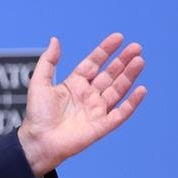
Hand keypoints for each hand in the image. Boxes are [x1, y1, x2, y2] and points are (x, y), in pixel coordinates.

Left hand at [18, 33, 146, 177]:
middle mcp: (88, 95)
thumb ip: (48, 61)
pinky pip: (121, 112)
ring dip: (129, 76)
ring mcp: (97, 110)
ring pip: (118, 90)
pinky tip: (140, 89)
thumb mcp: (39, 82)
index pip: (94, 63)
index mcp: (75, 84)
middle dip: (122, 61)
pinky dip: (132, 102)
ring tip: (140, 61)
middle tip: (136, 47)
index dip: (105, 50)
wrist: (39, 140)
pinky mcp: (103, 125)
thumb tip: (55, 39)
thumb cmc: (37, 114)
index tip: (118, 37)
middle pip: (110, 74)